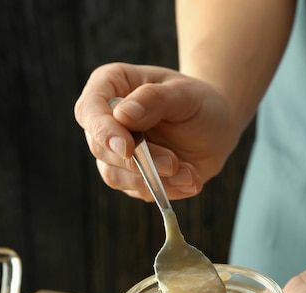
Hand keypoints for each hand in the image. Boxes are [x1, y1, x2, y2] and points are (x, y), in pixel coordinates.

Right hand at [74, 63, 238, 200]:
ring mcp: (116, 153)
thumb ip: (154, 99)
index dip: (103, 131)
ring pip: (115, 176)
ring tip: (189, 174)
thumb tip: (122, 115)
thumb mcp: (184, 94)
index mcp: (111, 87)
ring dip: (152, 180)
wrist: (216, 128)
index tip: (127, 148)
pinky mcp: (132, 179)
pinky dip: (167, 190)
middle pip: (101, 149)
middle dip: (137, 162)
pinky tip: (191, 179)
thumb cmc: (198, 102)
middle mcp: (107, 122)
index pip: (89, 110)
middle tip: (172, 163)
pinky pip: (140, 191)